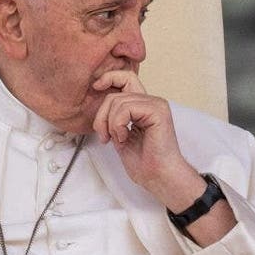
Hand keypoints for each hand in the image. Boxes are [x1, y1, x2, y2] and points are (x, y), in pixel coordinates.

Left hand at [91, 71, 203, 206]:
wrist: (159, 177)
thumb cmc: (144, 163)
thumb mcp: (119, 134)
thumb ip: (113, 116)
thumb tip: (99, 100)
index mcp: (143, 105)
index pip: (125, 78)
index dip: (109, 78)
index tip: (96, 87)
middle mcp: (151, 101)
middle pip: (115, 93)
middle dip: (102, 115)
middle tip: (103, 137)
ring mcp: (156, 104)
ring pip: (118, 101)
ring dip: (110, 124)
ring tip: (117, 140)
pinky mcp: (157, 111)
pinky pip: (126, 108)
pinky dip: (118, 125)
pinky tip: (124, 138)